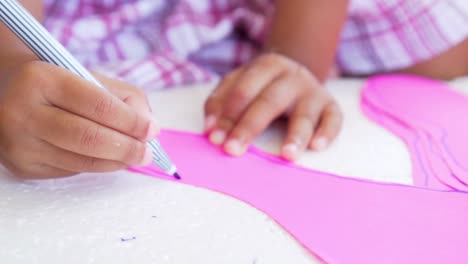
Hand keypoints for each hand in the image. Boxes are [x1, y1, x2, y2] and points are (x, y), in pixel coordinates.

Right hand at [0, 61, 157, 178]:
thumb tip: (149, 128)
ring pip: (81, 161)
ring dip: (116, 161)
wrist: (7, 91)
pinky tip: (106, 158)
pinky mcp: (22, 166)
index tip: (151, 130)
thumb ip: (124, 97)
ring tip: (135, 156)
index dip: (130, 121)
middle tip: (148, 153)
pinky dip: (96, 165)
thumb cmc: (59, 83)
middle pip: (88, 139)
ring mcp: (19, 143)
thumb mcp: (89, 77)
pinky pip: (70, 170)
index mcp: (42, 79)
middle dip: (127, 148)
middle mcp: (23, 111)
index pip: (98, 105)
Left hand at [204, 53, 341, 159]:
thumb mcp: (238, 83)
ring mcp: (313, 91)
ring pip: (305, 112)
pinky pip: (333, 118)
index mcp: (266, 66)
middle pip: (269, 102)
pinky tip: (317, 146)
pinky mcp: (330, 105)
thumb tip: (210, 130)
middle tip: (233, 150)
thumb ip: (220, 102)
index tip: (215, 139)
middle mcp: (291, 76)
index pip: (243, 91)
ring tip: (287, 155)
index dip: (228, 115)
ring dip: (296, 134)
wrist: (294, 70)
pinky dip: (327, 132)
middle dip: (249, 127)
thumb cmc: (260, 84)